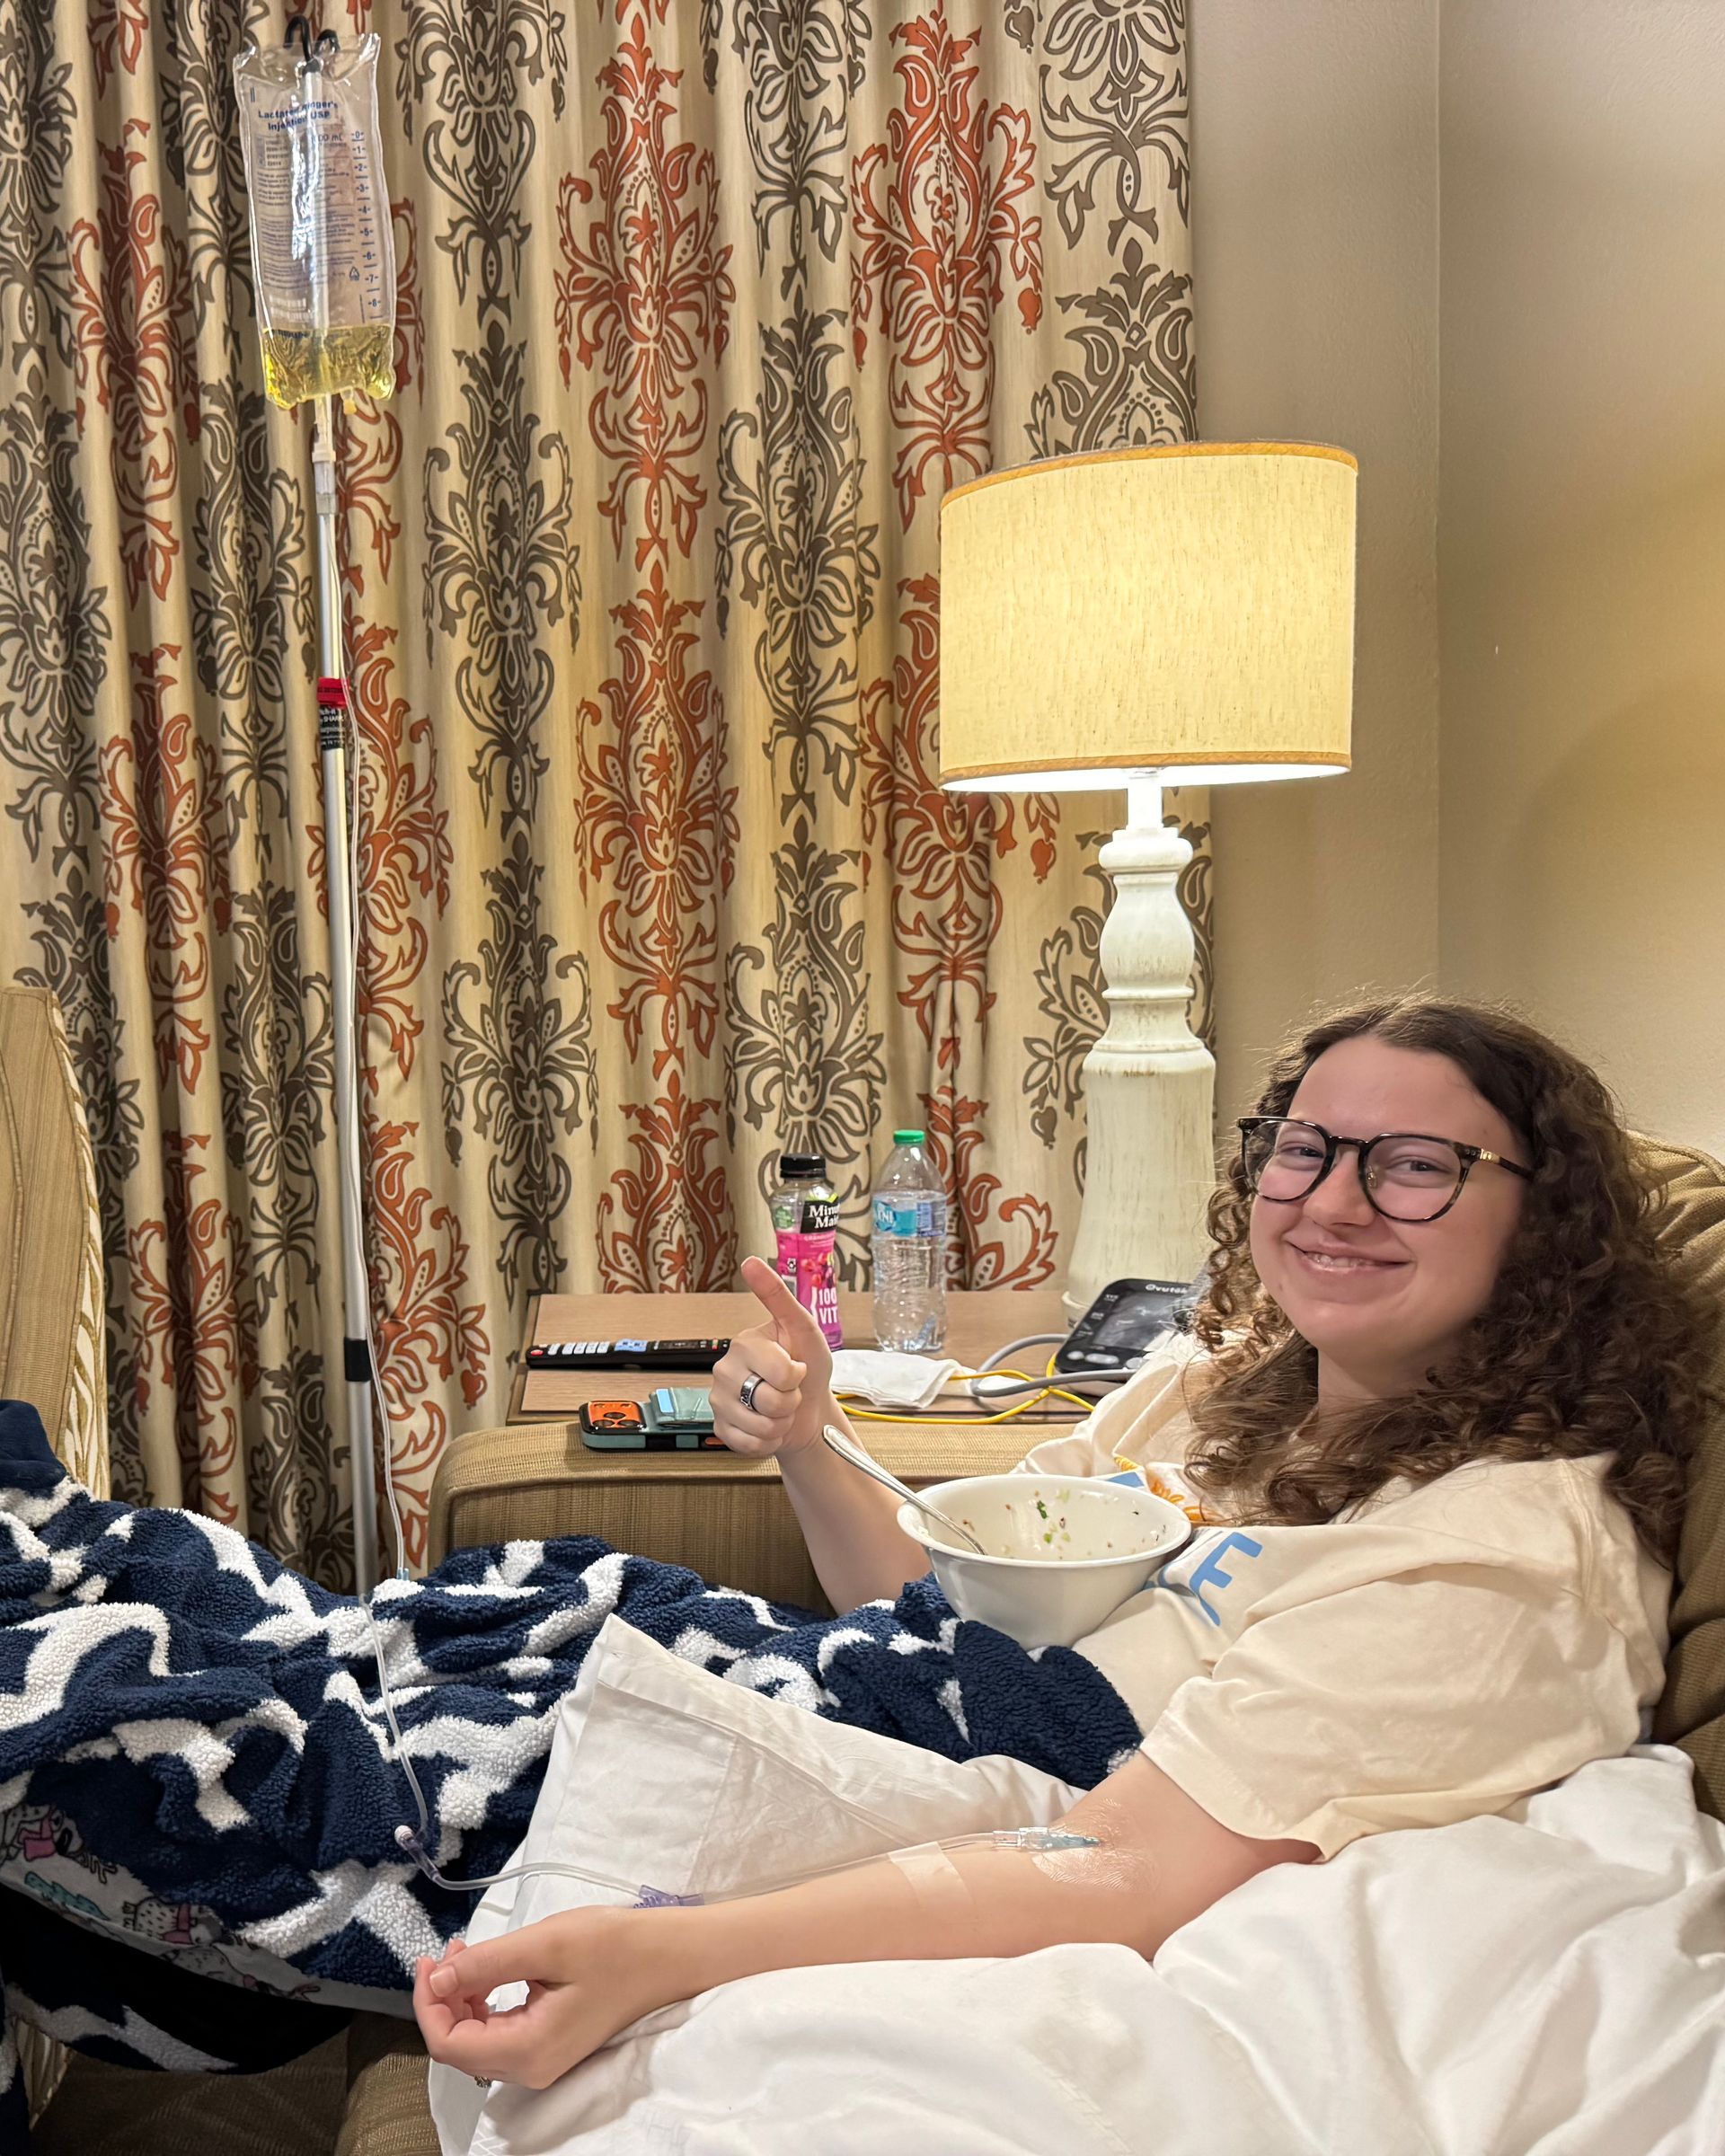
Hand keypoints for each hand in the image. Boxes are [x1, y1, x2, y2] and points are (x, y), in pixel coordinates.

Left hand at [413, 1911, 658, 2090]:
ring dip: (462, 1998)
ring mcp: (543, 2060)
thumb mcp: (546, 1944)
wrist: (670, 1956)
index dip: (428, 2004)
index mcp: (528, 2051)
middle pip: (461, 2046)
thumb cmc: (614, 1946)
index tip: (429, 1959)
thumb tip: (437, 1980)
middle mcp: (531, 2068)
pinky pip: (501, 2033)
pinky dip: (485, 2002)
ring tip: (466, 1952)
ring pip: (478, 2040)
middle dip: (444, 1998)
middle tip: (450, 1947)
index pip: (450, 2045)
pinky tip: (490, 1970)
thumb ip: (487, 1964)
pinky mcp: (552, 2044)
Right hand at [710, 1254, 834, 1459]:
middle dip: (790, 1402)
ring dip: (781, 1424)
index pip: (782, 1372)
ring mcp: (719, 1401)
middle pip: (770, 1401)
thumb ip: (778, 1295)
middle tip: (789, 1392)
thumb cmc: (808, 1367)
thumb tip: (751, 1261)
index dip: (798, 1376)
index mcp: (744, 1343)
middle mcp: (725, 1370)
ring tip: (781, 1410)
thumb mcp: (803, 1328)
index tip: (797, 1367)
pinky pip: (749, 1445)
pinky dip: (768, 1442)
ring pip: (761, 1426)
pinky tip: (769, 1427)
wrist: (808, 1410)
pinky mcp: (721, 1429)